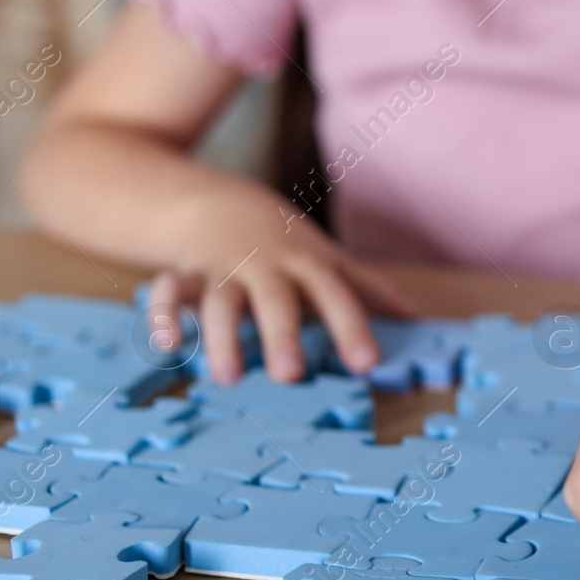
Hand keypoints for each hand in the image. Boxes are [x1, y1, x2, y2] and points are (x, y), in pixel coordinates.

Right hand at [153, 185, 415, 383]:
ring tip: (228, 377)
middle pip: (275, 300)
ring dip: (223, 337)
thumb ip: (368, 290)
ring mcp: (223, 271)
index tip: (368, 364)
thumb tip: (416, 318)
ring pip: (220, 302)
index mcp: (307, 266)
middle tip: (290, 376)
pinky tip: (168, 343)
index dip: (352, 329)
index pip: (336, 296)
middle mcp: (266, 268)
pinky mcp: (184, 275)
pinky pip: (166, 292)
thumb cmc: (286, 243)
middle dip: (282, 335)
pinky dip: (163, 315)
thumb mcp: (330, 260)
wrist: (221, 203)